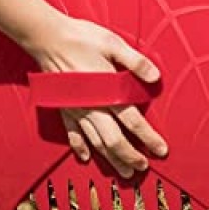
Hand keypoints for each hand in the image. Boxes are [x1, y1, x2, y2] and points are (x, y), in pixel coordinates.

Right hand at [31, 16, 167, 178]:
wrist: (47, 38)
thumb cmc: (82, 38)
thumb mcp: (113, 43)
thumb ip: (136, 62)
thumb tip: (155, 76)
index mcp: (107, 92)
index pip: (133, 121)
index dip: (149, 138)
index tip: (161, 151)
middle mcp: (92, 106)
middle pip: (114, 140)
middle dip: (129, 156)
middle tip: (142, 167)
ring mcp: (76, 110)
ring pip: (95, 142)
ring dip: (110, 159)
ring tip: (123, 171)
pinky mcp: (63, 108)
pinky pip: (72, 134)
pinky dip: (79, 147)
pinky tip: (85, 157)